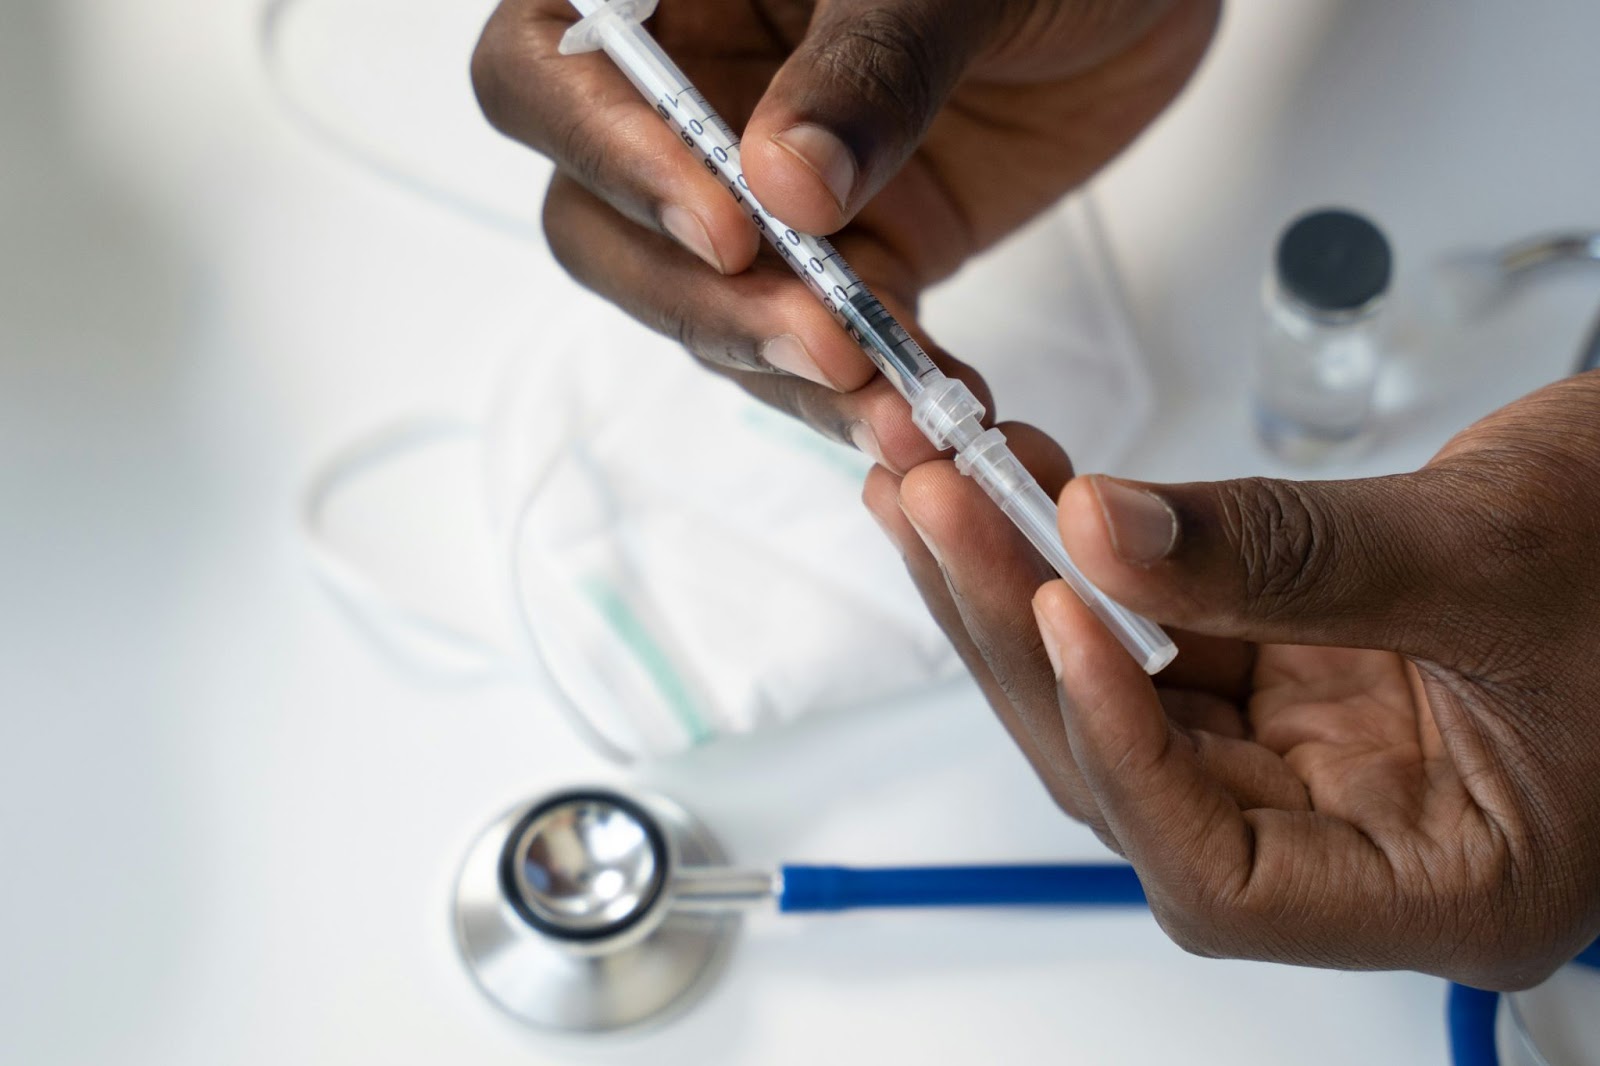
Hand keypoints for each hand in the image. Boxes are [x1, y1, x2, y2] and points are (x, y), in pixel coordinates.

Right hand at [472, 0, 1217, 469]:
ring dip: (793, 373)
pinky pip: (820, 349)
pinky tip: (937, 412)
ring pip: (708, 310)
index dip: (605, 152)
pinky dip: (870, 395)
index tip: (724, 222)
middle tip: (821, 340)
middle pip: (599, 224)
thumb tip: (784, 186)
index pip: (543, 68)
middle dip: (703, 301)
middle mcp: (691, 97)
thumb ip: (873, 63)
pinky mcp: (846, 262)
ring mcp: (762, 194)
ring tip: (896, 411)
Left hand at [866, 373, 1599, 990]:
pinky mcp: (1291, 682)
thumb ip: (1290, 556)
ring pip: (1126, 703)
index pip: (1226, 879)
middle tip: (943, 514)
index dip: (1123, 752)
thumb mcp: (1490, 548)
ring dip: (1026, 592)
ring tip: (942, 489)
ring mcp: (1318, 762)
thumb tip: (1100, 532)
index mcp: (1449, 884)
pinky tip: (1020, 489)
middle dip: (1027, 640)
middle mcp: (1362, 841)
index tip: (1059, 614)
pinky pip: (1159, 636)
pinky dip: (1086, 564)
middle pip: (1138, 778)